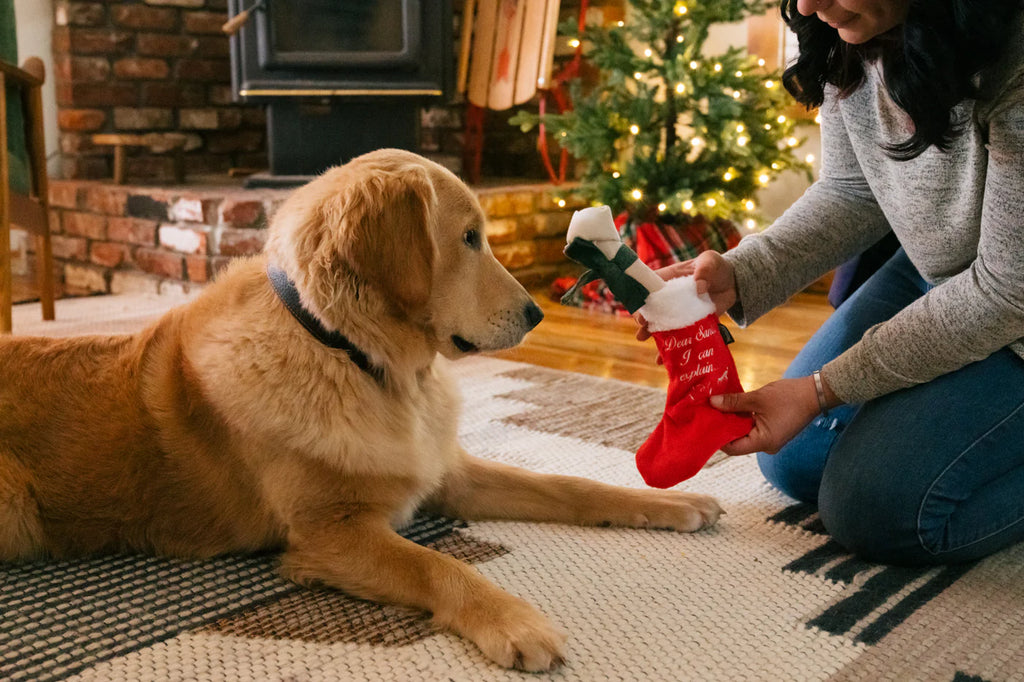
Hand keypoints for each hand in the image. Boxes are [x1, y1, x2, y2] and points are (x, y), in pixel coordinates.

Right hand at [635, 251, 736, 340]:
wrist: (734, 283)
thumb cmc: (716, 267)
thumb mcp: (710, 261)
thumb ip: (704, 270)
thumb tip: (699, 287)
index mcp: (667, 280)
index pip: (647, 290)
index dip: (640, 301)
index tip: (641, 314)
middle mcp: (669, 299)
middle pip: (650, 311)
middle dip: (643, 323)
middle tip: (642, 333)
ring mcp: (679, 313)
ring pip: (662, 327)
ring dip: (654, 338)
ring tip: (650, 347)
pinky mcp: (691, 324)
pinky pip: (680, 337)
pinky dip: (673, 348)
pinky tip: (666, 359)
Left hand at [709, 376, 823, 454]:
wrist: (816, 393)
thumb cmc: (789, 397)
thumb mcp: (758, 398)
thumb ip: (734, 402)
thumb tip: (712, 403)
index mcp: (763, 442)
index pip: (732, 448)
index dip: (716, 437)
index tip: (703, 424)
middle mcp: (766, 445)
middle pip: (737, 441)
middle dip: (723, 427)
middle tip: (707, 413)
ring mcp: (770, 439)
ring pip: (745, 433)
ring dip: (733, 421)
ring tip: (716, 408)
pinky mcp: (773, 430)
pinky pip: (753, 428)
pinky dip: (743, 418)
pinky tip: (732, 406)